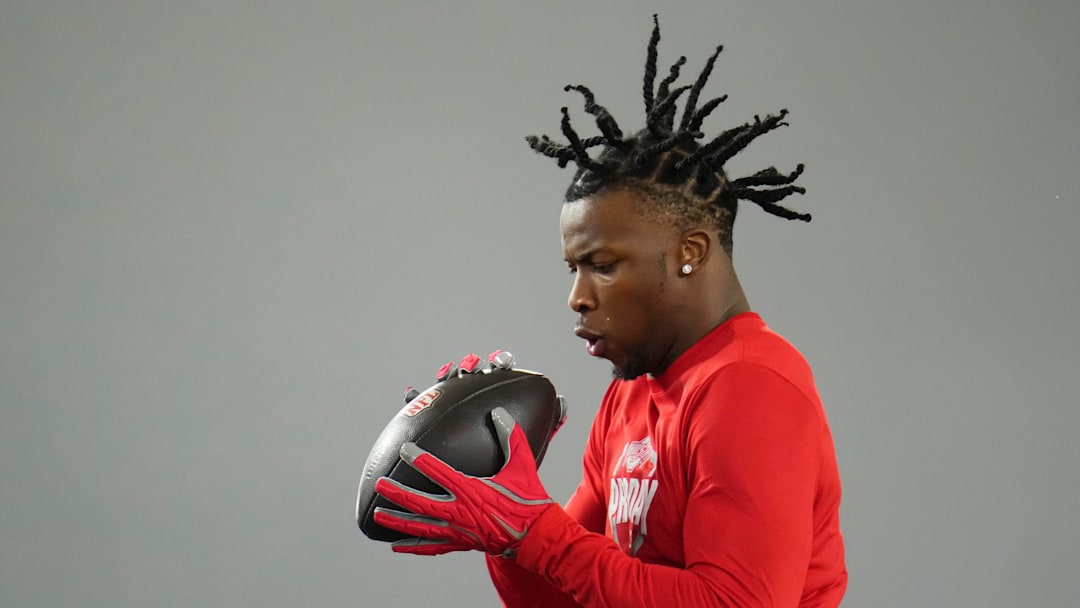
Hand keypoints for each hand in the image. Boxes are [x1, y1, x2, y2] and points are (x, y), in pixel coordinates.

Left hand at [374, 407, 553, 556]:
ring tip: (378, 515)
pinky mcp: (461, 542)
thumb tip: (499, 413)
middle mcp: (460, 512)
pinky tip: (397, 545)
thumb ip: (511, 436)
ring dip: (398, 520)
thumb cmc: (528, 499)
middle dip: (398, 493)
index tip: (405, 449)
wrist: (536, 536)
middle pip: (421, 503)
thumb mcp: (522, 464)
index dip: (420, 460)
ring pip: (421, 527)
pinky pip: (433, 546)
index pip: (439, 473)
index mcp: (471, 490)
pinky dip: (414, 545)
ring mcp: (458, 530)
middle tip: (380, 484)